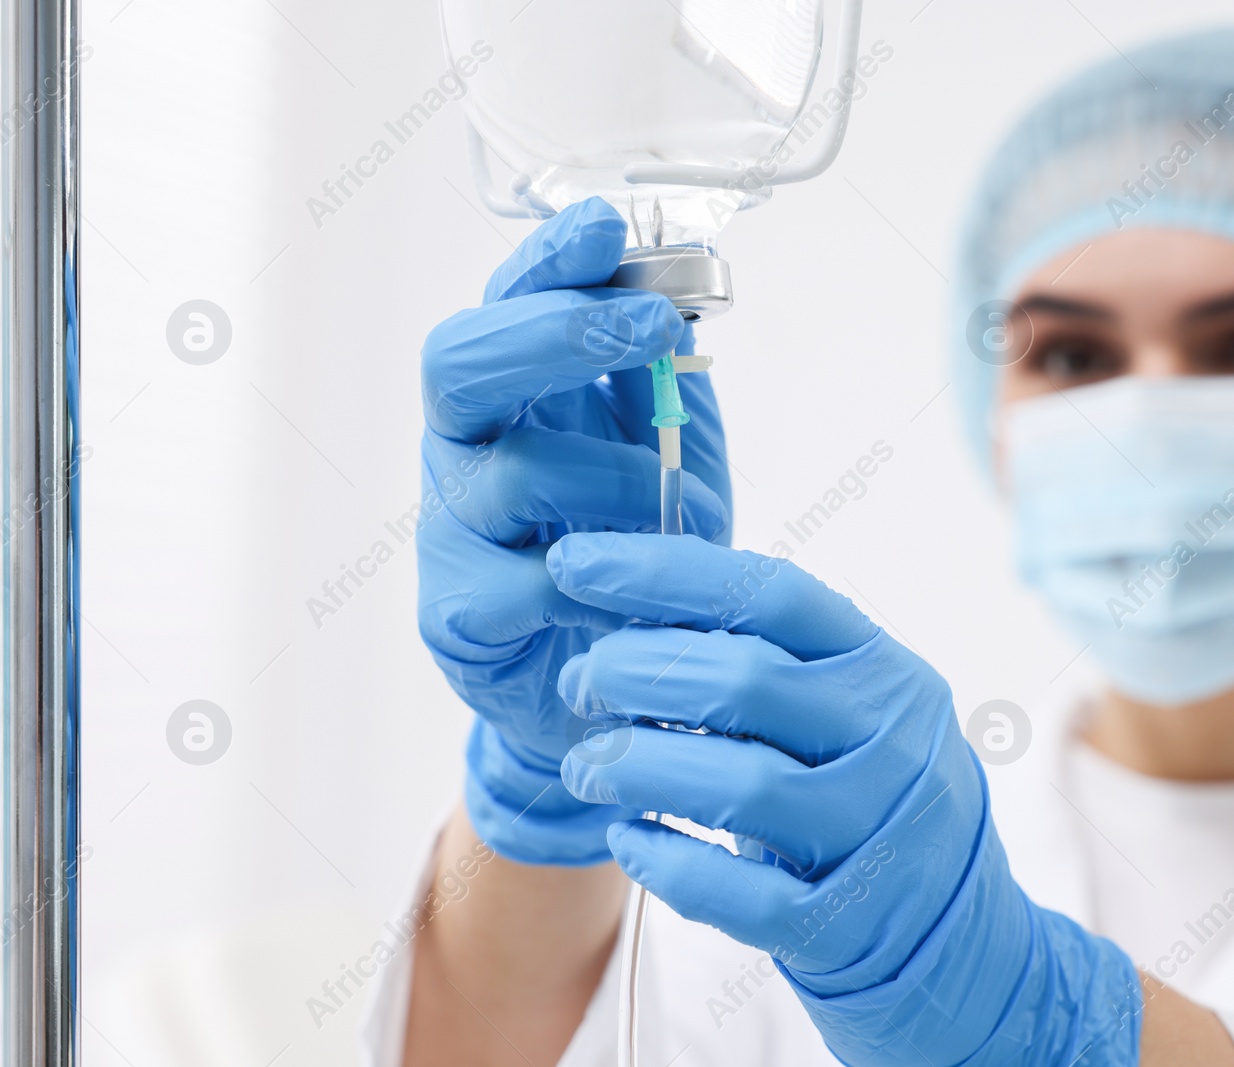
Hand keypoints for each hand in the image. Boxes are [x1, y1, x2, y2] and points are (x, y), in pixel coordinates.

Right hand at [416, 199, 731, 864]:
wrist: (603, 682)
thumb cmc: (632, 549)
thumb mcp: (668, 450)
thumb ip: (657, 378)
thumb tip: (676, 286)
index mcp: (511, 394)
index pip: (507, 304)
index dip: (547, 261)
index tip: (606, 226)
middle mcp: (462, 448)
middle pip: (462, 363)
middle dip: (557, 333)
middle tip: (649, 326)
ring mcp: (448, 529)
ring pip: (519, 474)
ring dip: (622, 485)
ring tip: (683, 517)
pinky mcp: (455, 612)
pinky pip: (530, 580)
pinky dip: (602, 580)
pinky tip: (635, 589)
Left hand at [551, 533, 1142, 1064]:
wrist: (957, 937)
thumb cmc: (866, 795)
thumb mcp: (846, 709)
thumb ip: (768, 657)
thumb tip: (633, 600)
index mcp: (884, 669)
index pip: (771, 595)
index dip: (666, 573)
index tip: (577, 564)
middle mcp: (892, 742)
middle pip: (746, 681)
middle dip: (637, 672)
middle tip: (579, 683)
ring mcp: (876, 835)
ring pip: (740, 785)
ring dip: (638, 766)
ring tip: (585, 765)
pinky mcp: (844, 922)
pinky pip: (741, 891)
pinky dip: (669, 862)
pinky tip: (628, 840)